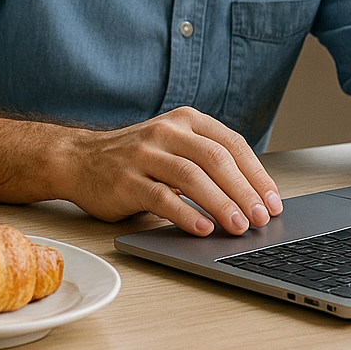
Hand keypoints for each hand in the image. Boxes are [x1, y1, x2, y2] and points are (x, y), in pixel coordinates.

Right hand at [61, 107, 281, 234]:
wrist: (78, 160)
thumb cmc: (135, 159)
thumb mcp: (173, 147)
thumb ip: (207, 163)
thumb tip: (253, 200)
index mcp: (185, 120)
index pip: (231, 144)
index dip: (257, 175)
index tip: (272, 202)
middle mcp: (165, 132)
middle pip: (215, 159)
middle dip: (244, 191)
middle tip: (261, 218)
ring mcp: (143, 154)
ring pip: (191, 176)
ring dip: (220, 203)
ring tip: (238, 227)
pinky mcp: (125, 180)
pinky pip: (161, 198)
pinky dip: (186, 214)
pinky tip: (202, 228)